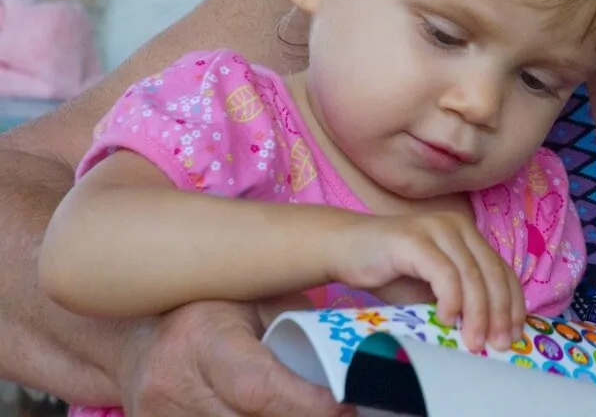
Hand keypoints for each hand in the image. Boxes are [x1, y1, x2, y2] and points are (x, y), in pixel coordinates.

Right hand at [118, 300, 351, 416]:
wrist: (135, 333)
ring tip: (312, 409)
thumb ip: (298, 325)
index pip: (258, 387)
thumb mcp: (256, 298)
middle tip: (344, 412)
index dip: (307, 405)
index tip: (345, 405)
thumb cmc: (210, 306)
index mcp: (201, 337)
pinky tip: (277, 412)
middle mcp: (173, 384)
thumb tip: (353, 353)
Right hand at [333, 211, 525, 352]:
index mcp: (468, 235)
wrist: (344, 249)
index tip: (514, 334)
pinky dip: (450, 298)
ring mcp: (436, 229)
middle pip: (491, 273)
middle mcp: (457, 226)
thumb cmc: (390, 272)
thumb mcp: (431, 289)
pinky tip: (446, 319)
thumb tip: (488, 332)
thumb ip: (459, 299)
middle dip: (499, 313)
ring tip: (473, 341)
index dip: (513, 303)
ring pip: (471, 274)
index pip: (502, 270)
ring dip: (477, 312)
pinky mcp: (414, 239)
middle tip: (498, 344)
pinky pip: (443, 272)